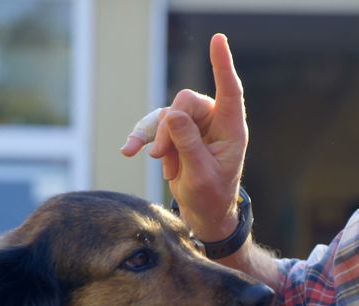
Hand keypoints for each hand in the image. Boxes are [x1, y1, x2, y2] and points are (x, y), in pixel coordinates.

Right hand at [120, 33, 247, 242]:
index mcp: (230, 128)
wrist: (203, 212)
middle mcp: (213, 120)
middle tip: (162, 157)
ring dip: (159, 141)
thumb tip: (173, 115)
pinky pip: (154, 126)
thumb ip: (189, 144)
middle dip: (169, 129)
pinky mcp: (175, 132)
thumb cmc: (211, 195)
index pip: (229, 90)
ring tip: (164, 166)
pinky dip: (142, 138)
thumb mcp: (200, 174)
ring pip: (167, 115)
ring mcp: (193, 124)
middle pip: (185, 103)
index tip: (218, 39)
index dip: (222, 64)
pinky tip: (128, 150)